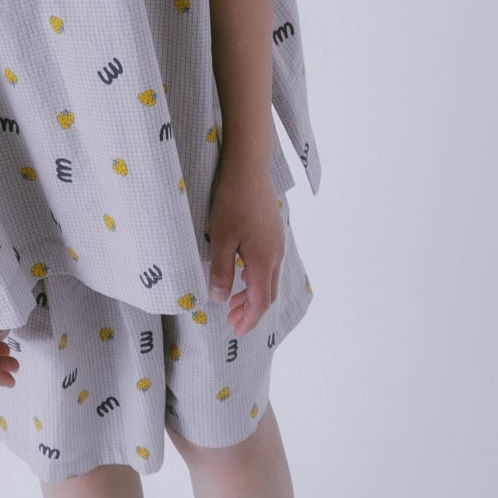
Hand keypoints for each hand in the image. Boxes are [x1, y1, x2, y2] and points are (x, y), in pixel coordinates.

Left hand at [205, 154, 284, 336]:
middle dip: (250, 310)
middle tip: (230, 319)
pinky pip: (268, 265)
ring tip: (232, 299)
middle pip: (267, 294)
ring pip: (269, 279)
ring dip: (252, 294)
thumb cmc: (232, 201)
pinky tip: (240, 273)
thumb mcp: (220, 239)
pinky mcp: (273, 232)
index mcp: (264, 261)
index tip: (235, 330)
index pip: (259, 302)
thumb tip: (221, 299)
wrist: (249, 167)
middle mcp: (276, 254)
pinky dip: (255, 278)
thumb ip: (222, 273)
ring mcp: (277, 242)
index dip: (248, 319)